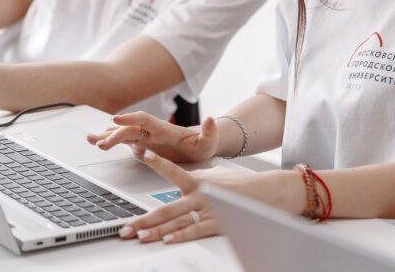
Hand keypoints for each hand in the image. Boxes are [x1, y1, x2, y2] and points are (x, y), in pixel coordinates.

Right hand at [86, 111, 220, 162]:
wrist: (200, 146)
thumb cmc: (203, 144)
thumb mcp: (210, 140)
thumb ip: (209, 131)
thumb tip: (211, 119)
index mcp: (164, 129)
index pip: (144, 120)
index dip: (130, 118)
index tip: (116, 119)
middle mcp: (151, 131)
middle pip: (129, 129)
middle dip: (114, 135)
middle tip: (101, 143)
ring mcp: (145, 137)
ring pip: (122, 134)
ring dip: (107, 136)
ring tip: (91, 139)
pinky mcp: (142, 144)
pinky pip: (122, 141)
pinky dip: (109, 140)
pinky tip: (96, 141)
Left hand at [121, 150, 303, 244]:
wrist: (270, 192)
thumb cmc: (244, 184)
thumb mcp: (218, 175)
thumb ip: (200, 176)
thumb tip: (187, 176)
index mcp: (199, 181)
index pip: (174, 170)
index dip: (158, 162)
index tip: (143, 153)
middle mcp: (200, 195)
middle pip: (166, 208)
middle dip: (143, 220)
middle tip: (125, 227)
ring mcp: (208, 211)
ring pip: (177, 222)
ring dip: (156, 231)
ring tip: (139, 236)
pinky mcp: (218, 224)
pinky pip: (196, 231)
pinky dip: (181, 236)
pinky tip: (167, 240)